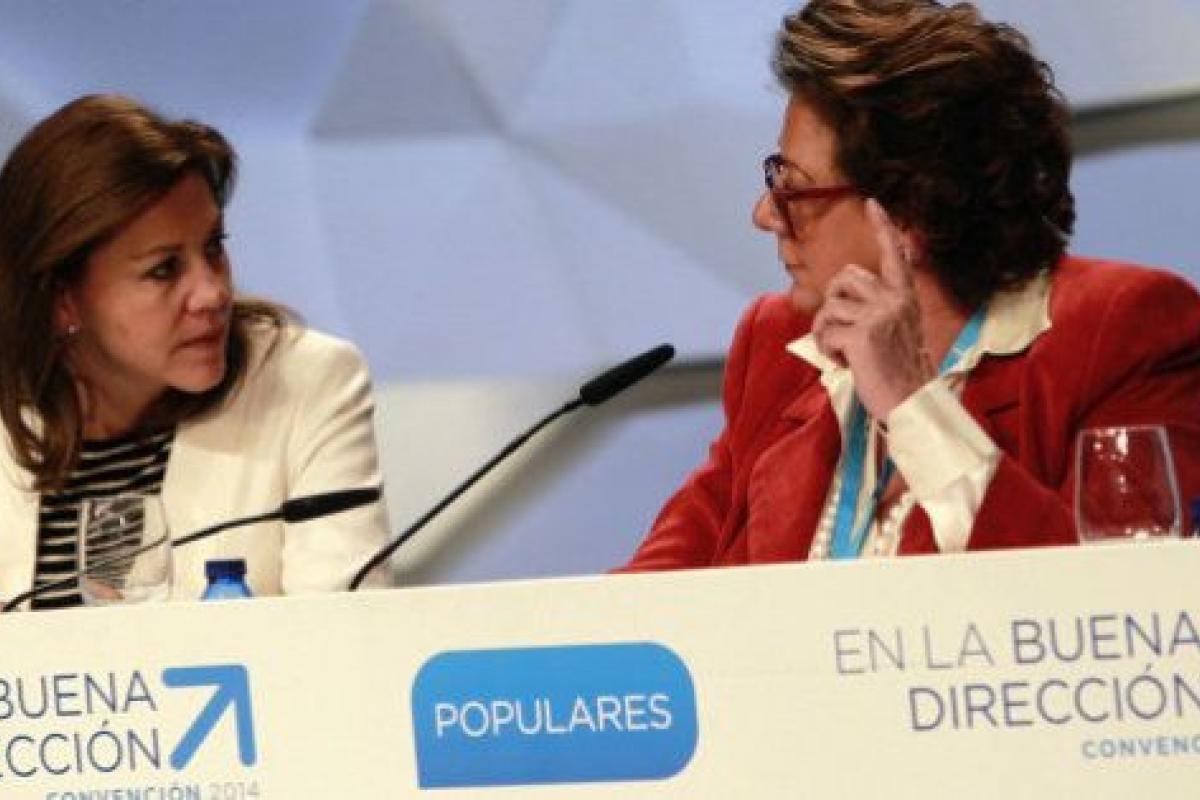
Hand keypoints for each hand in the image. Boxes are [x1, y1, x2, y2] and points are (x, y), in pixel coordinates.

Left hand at [812, 198, 931, 418]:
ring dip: (827, 332)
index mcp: (905, 298)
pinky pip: (825, 332)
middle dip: (832, 302)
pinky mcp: (862, 335)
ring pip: (829, 306)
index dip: (883, 227)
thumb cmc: (899, 372)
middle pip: (844, 277)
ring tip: (844, 352)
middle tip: (841, 331)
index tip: (873, 202)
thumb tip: (843, 299)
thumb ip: (879, 309)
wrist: (912, 402)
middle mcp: (894, 300)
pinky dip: (826, 351)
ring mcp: (879, 315)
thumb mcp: (897, 331)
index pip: (893, 254)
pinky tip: (843, 363)